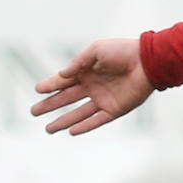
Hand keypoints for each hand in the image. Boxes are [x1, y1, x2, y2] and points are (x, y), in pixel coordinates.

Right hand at [32, 38, 151, 134]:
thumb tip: (62, 75)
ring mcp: (102, 99)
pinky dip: (85, 126)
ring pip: (78, 113)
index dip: (49, 85)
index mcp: (85, 71)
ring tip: (47, 129)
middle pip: (65, 99)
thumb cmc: (123, 51)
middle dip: (49, 105)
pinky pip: (97, 120)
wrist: (148, 61)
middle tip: (34, 112)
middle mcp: (92, 87)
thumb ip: (78, 62)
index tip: (37, 90)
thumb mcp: (96, 50)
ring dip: (62, 121)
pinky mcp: (115, 109)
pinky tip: (72, 132)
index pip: (62, 81)